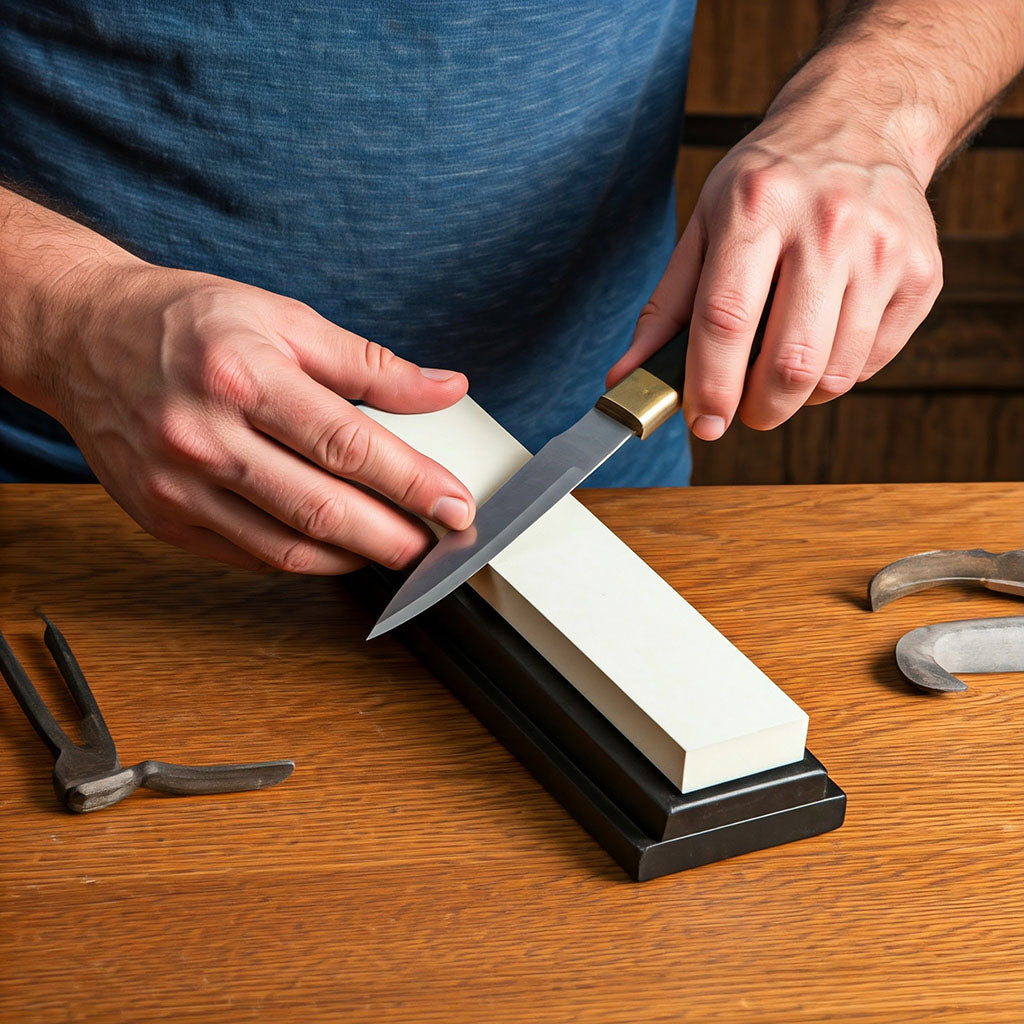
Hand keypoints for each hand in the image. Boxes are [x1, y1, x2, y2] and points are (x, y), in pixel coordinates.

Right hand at [42, 262, 475, 572]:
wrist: (82, 337)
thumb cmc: (186, 322)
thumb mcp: (282, 318)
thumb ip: (369, 364)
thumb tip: (445, 388)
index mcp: (241, 375)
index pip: (346, 444)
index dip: (412, 482)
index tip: (456, 505)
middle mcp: (203, 436)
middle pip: (320, 509)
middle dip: (394, 537)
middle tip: (436, 543)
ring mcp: (177, 486)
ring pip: (286, 548)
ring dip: (354, 558)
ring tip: (395, 548)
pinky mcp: (162, 519)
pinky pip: (249, 557)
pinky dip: (304, 560)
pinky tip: (336, 548)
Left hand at [607, 114, 942, 439]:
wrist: (861, 125)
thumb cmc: (769, 185)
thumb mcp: (704, 227)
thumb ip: (664, 310)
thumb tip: (624, 381)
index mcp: (757, 208)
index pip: (726, 319)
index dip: (710, 386)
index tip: (703, 423)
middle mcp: (828, 225)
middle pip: (789, 360)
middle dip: (758, 409)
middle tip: (743, 410)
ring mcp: (883, 248)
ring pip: (835, 373)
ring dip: (798, 398)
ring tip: (779, 372)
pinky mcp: (922, 272)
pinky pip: (872, 362)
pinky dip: (839, 374)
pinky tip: (823, 342)